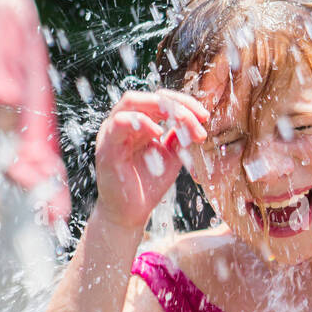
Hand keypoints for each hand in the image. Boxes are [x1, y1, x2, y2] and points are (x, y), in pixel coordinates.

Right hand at [94, 89, 208, 231]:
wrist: (131, 214)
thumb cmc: (148, 185)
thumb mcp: (171, 156)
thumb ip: (179, 137)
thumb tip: (197, 120)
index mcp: (139, 123)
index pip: (161, 100)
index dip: (184, 103)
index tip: (205, 116)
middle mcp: (124, 122)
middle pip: (150, 96)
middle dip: (178, 104)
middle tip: (200, 118)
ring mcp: (112, 132)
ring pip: (132, 101)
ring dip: (162, 108)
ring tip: (183, 122)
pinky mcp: (106, 146)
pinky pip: (119, 122)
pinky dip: (141, 121)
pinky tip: (159, 133)